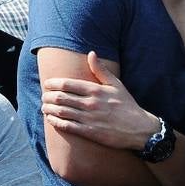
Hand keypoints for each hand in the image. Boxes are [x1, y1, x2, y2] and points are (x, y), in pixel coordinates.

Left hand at [42, 51, 157, 150]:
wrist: (140, 129)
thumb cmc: (128, 106)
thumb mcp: (117, 85)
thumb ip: (101, 70)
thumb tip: (91, 53)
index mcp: (96, 90)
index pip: (67, 84)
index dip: (53, 83)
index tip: (47, 84)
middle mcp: (91, 103)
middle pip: (60, 97)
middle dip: (47, 96)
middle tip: (44, 96)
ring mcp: (89, 118)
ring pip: (61, 111)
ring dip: (48, 108)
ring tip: (44, 107)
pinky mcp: (89, 132)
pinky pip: (66, 126)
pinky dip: (55, 122)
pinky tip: (51, 119)